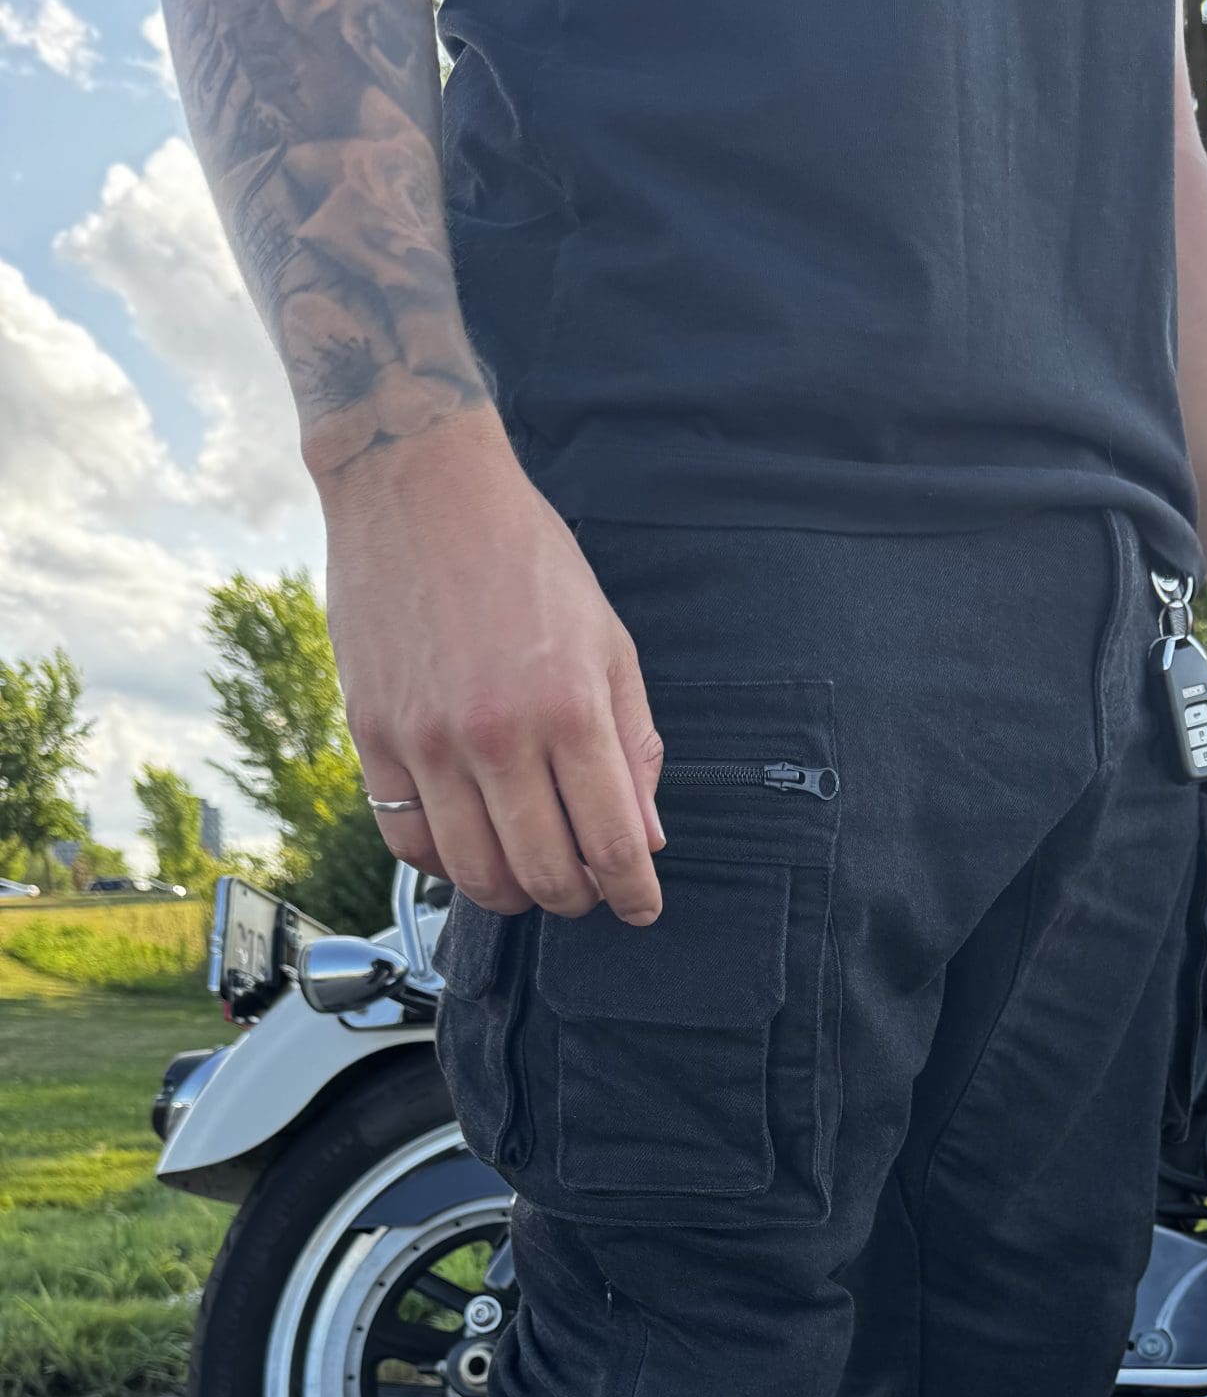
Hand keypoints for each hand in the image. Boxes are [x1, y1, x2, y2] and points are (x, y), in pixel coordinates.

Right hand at [320, 413, 665, 921]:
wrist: (419, 487)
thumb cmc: (525, 558)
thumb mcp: (608, 642)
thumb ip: (632, 745)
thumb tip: (644, 837)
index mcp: (570, 709)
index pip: (612, 845)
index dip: (633, 894)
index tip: (640, 908)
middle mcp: (498, 735)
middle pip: (544, 874)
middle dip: (576, 900)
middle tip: (585, 890)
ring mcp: (427, 740)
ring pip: (475, 872)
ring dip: (513, 895)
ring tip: (530, 875)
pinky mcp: (372, 735)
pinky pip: (408, 840)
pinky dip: (445, 866)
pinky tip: (469, 848)